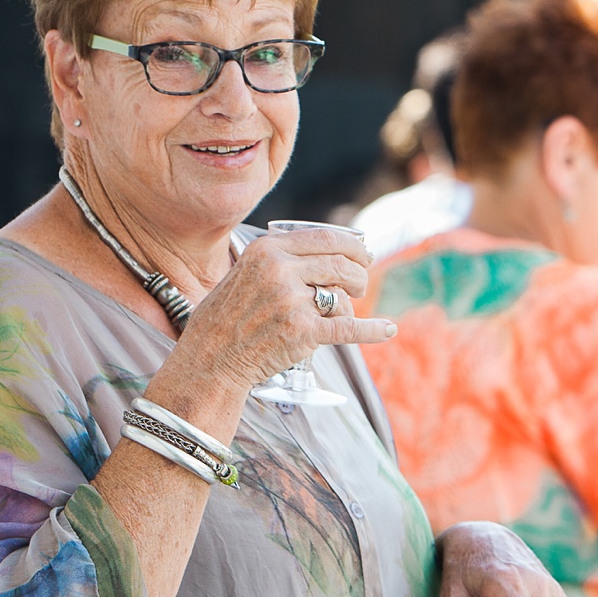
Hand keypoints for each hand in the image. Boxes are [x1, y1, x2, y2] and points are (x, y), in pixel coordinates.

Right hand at [173, 227, 395, 388]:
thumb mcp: (244, 271)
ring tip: (346, 312)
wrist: (209, 358)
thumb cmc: (225, 318)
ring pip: (341, 296)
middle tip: (361, 285)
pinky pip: (348, 328)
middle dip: (358, 275)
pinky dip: (372, 330)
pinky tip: (387, 328)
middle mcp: (280, 270)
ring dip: (349, 305)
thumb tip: (325, 252)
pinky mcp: (302, 332)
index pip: (325, 238)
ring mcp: (292, 301)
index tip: (363, 255)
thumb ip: (280, 259)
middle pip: (340, 264)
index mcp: (267, 250)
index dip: (352, 246)